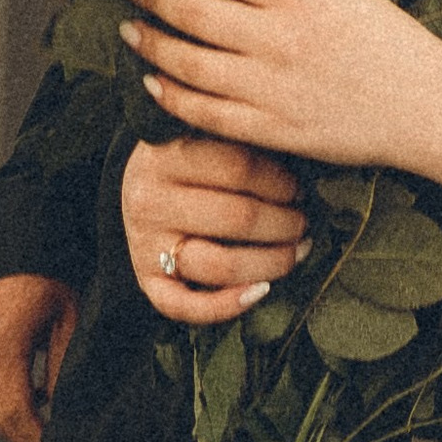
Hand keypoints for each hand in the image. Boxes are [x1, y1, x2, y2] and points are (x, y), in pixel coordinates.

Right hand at [0, 274, 78, 441]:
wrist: (21, 254)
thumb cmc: (51, 283)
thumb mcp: (69, 323)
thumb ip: (62, 368)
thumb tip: (61, 410)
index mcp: (4, 343)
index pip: (13, 409)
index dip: (34, 434)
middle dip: (24, 436)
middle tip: (54, 439)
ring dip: (16, 423)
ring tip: (48, 417)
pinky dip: (7, 404)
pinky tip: (35, 396)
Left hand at [119, 0, 441, 171]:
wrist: (424, 106)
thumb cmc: (384, 39)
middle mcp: (279, 38)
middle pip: (192, 11)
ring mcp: (273, 87)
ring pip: (189, 62)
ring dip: (150, 42)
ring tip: (129, 28)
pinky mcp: (273, 129)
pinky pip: (205, 113)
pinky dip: (171, 96)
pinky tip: (152, 80)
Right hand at [123, 137, 309, 326]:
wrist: (138, 188)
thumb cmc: (187, 162)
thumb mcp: (202, 135)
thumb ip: (238, 141)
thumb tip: (302, 165)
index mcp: (164, 156)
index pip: (239, 167)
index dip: (281, 181)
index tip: (299, 189)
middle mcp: (149, 201)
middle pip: (238, 218)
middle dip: (285, 224)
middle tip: (303, 222)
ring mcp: (145, 244)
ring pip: (221, 264)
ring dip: (272, 262)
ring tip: (297, 251)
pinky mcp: (146, 280)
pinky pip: (185, 306)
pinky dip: (227, 306)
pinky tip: (261, 291)